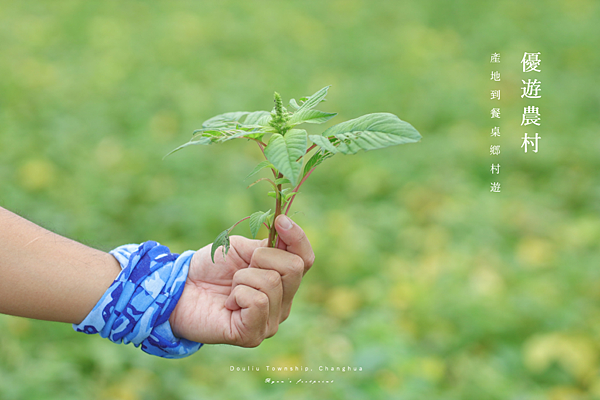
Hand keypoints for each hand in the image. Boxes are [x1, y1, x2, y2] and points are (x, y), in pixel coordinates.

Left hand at [168, 215, 314, 346]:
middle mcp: (283, 304)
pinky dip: (237, 294)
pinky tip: (227, 304)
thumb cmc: (210, 269)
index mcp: (282, 281)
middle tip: (240, 268)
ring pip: (272, 283)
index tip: (280, 221)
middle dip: (262, 257)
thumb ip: (269, 245)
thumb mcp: (242, 248)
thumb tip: (284, 224)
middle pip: (294, 268)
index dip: (297, 238)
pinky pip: (257, 302)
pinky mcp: (252, 335)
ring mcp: (270, 322)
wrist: (179, 290)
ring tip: (229, 289)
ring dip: (243, 277)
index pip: (306, 259)